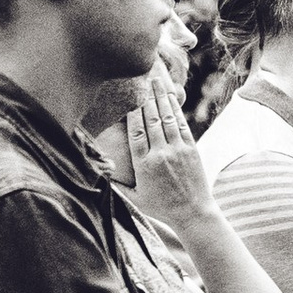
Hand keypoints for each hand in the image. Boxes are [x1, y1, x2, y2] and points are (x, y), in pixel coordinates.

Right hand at [121, 64, 218, 230]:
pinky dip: (175, 110)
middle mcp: (160, 154)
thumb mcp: (135, 199)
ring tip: (156, 81)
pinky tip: (171, 98)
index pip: (135, 132)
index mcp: (144, 165)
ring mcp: (177, 150)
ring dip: (160, 98)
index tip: (128, 97)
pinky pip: (181, 125)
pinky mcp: (191, 149)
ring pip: (166, 118)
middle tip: (141, 78)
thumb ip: (117, 184)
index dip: (132, 112)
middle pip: (150, 120)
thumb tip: (98, 172)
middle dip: (145, 98)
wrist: (193, 213)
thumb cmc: (161, 208)